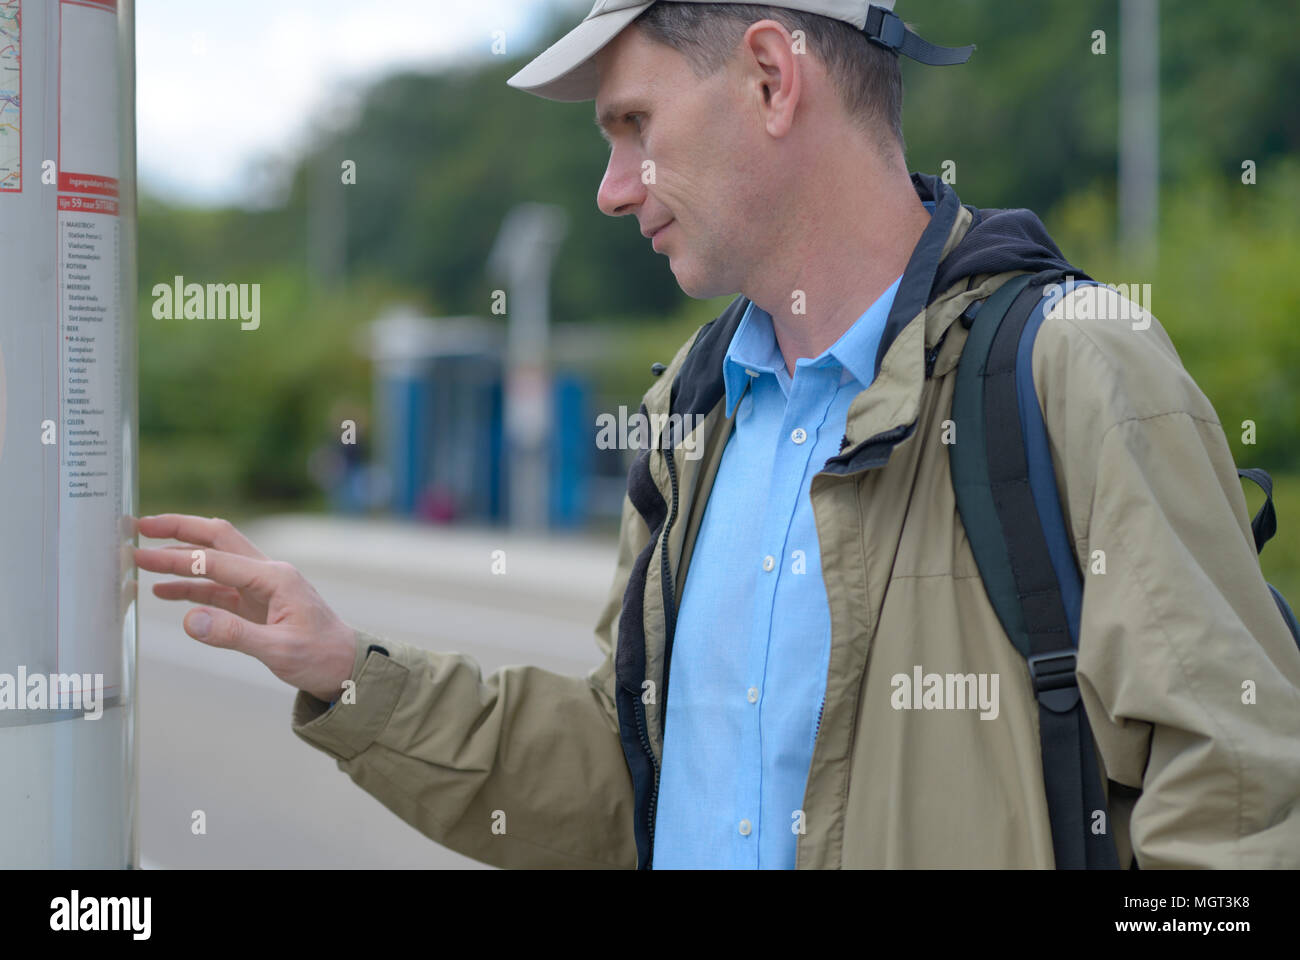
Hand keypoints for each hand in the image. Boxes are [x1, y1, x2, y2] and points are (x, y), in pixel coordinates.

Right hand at [133, 514, 357, 702]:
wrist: (345, 666)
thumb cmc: (320, 656)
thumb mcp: (278, 650)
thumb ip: (233, 634)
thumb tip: (188, 619)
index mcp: (275, 578)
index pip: (217, 560)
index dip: (178, 556)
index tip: (143, 551)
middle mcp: (268, 574)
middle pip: (218, 540)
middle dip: (179, 530)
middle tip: (141, 527)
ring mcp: (261, 587)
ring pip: (214, 563)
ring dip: (180, 560)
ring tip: (140, 559)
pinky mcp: (256, 603)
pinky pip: (218, 588)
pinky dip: (191, 587)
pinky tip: (164, 591)